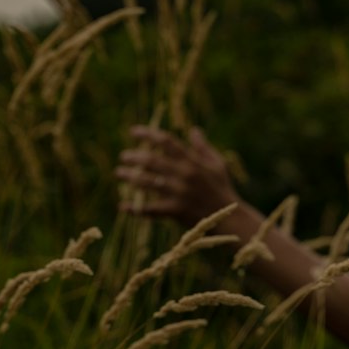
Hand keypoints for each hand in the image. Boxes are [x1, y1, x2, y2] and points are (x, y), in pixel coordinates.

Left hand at [115, 126, 239, 226]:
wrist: (229, 218)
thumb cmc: (222, 188)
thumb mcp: (217, 164)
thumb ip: (203, 147)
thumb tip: (194, 130)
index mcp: (193, 161)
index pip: (166, 141)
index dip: (148, 134)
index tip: (133, 131)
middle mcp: (184, 174)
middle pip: (152, 161)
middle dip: (134, 156)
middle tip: (124, 156)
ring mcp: (178, 193)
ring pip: (148, 182)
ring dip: (130, 177)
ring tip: (119, 173)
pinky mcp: (175, 210)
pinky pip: (151, 209)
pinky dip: (136, 209)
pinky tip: (123, 206)